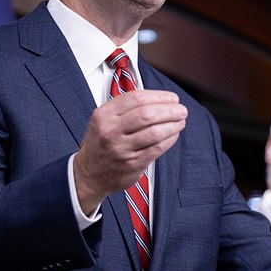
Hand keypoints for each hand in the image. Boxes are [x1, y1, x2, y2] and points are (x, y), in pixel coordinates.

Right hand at [74, 89, 186, 212]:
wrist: (88, 173)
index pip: (136, 98)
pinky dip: (169, 139)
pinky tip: (173, 134)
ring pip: (154, 132)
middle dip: (169, 110)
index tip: (172, 98)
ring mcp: (121, 149)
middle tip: (181, 110)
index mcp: (104, 114)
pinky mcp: (132, 164)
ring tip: (180, 121)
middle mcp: (111, 130)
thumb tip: (160, 98)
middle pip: (147, 114)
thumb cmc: (102, 142)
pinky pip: (156, 148)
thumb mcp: (104, 119)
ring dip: (173, 125)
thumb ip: (126, 107)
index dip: (159, 96)